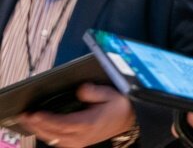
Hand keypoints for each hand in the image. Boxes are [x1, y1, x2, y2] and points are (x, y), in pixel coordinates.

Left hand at [18, 83, 134, 147]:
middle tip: (25, 116)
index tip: (35, 113)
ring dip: (39, 130)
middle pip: (54, 133)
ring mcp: (79, 142)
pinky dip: (47, 135)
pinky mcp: (77, 143)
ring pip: (53, 139)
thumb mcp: (110, 93)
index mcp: (89, 123)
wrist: (128, 119)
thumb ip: (94, 91)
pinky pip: (57, 142)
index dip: (46, 119)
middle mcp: (82, 136)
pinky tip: (41, 128)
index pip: (62, 124)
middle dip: (37, 125)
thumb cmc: (118, 106)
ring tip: (29, 121)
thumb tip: (80, 89)